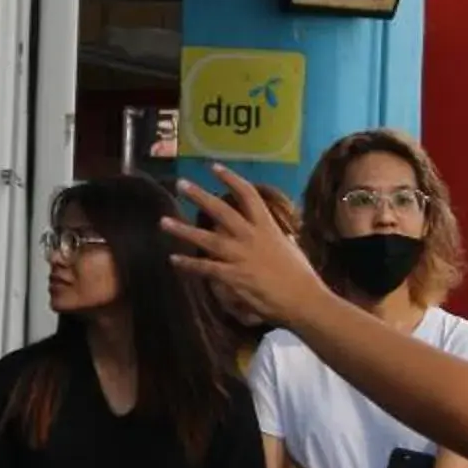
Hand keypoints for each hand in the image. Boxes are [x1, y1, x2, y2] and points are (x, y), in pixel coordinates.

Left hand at [166, 167, 323, 328]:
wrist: (304, 299)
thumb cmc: (301, 275)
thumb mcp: (290, 247)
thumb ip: (277, 237)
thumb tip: (275, 232)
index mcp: (267, 227)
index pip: (248, 195)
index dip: (230, 179)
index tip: (214, 167)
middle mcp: (251, 237)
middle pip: (221, 211)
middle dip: (200, 196)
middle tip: (181, 184)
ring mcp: (241, 256)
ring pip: (207, 239)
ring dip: (183, 230)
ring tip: (163, 222)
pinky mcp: (234, 276)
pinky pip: (206, 268)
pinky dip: (188, 264)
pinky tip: (173, 259)